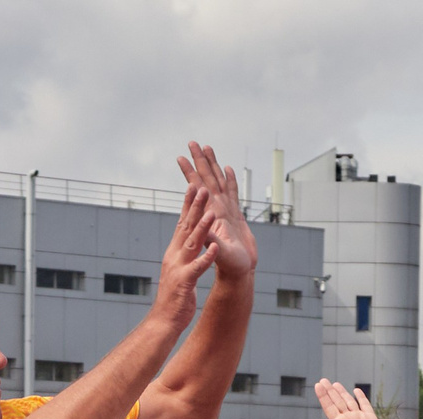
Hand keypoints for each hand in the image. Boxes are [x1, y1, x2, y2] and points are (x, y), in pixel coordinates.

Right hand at [149, 175, 221, 332]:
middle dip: (194, 208)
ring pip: (192, 244)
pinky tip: (215, 248)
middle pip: (185, 227)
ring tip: (212, 212)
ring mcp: (178, 268)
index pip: (181, 224)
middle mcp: (174, 256)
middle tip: (202, 188)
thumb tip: (186, 242)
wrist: (164, 320)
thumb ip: (183, 256)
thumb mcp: (179, 271)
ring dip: (202, 227)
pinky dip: (206, 258)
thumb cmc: (174, 297)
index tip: (194, 186)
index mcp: (174, 252)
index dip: (187, 205)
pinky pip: (197, 268)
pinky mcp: (184, 282)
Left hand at [175, 141, 255, 281]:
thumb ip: (211, 241)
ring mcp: (226, 211)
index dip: (189, 174)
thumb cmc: (230, 266)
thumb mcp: (218, 253)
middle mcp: (216, 210)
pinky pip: (232, 192)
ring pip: (218, 182)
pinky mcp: (236, 215)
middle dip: (199, 161)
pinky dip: (230, 180)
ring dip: (212, 165)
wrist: (241, 272)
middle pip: (206, 179)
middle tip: (192, 143)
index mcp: (210, 216)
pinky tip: (227, 168)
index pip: (197, 190)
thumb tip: (203, 230)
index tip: (180, 158)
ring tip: (207, 147)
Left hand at [315, 379, 387, 418]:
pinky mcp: (370, 417)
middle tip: (323, 381)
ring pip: (348, 401)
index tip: (318, 385)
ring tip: (335, 384)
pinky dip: (360, 397)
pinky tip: (356, 391)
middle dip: (330, 391)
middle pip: (337, 402)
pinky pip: (364, 404)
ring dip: (342, 392)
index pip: (329, 406)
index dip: (323, 396)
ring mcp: (358, 417)